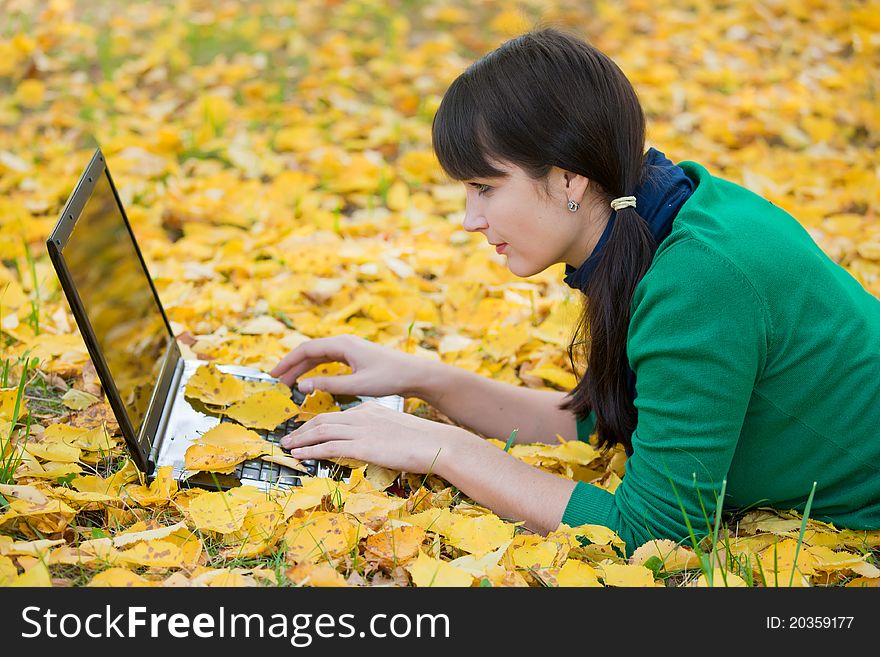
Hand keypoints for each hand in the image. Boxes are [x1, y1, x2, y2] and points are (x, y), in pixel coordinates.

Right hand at [269, 334, 430, 397]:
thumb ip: (328, 385)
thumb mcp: (357, 385)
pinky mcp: (355, 356)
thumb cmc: (389, 378)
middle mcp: (344, 342)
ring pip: (318, 356)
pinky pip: (328, 360)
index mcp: (342, 344)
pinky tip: (309, 380)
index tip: (273, 374)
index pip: (306, 349)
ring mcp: (349, 348)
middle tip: (275, 381)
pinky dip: (315, 369)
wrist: (414, 374)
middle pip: (309, 351)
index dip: (287, 362)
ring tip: (288, 383)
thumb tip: (301, 386)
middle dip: (291, 365)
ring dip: (302, 368)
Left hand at [279, 401, 464, 474]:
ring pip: (322, 431)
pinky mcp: (364, 445)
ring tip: (286, 447)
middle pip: (323, 420)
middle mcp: (362, 416)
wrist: (438, 444)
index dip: (316, 424)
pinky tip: (299, 455)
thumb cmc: (423, 442)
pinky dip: (310, 450)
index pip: (336, 416)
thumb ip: (378, 434)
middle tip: (287, 439)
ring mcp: (362, 430)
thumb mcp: (396, 431)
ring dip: (300, 440)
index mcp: (370, 410)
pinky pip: (329, 446)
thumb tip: (368, 445)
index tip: (305, 433)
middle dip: (302, 430)